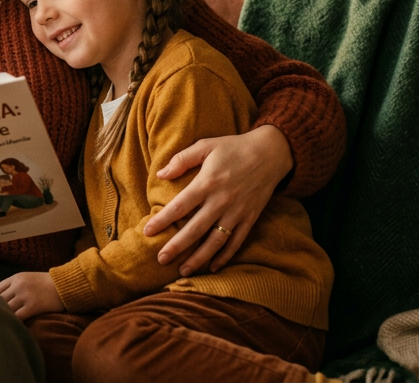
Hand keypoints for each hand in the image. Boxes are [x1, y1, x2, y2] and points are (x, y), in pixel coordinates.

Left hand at [0, 271, 64, 320]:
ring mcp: (25, 295)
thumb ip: (16, 286)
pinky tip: (13, 327)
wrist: (66, 285)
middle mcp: (18, 285)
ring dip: (4, 317)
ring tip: (2, 326)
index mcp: (16, 277)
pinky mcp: (33, 306)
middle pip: (0, 300)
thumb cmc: (48, 284)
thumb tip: (2, 299)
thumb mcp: (29, 278)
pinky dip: (14, 322)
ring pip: (7, 309)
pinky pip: (18, 317)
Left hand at [144, 124, 292, 274]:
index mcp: (207, 182)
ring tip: (183, 271)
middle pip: (195, 229)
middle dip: (177, 246)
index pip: (180, 206)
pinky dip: (225, 256)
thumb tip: (161, 174)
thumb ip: (182, 159)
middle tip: (160, 259)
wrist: (271, 153)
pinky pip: (236, 241)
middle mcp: (221, 201)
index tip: (147, 232)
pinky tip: (212, 267)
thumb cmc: (233, 147)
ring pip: (216, 241)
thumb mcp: (206, 146)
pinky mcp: (250, 218)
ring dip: (199, 258)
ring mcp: (237, 212)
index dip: (163, 220)